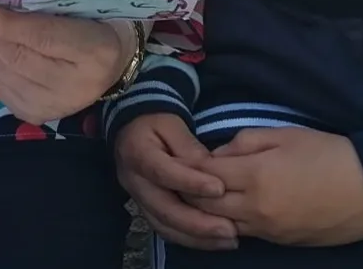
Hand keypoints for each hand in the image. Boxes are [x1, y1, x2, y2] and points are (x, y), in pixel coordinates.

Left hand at [0, 0, 133, 123]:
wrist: (112, 65)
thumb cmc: (94, 25)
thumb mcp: (78, 7)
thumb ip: (44, 6)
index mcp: (93, 51)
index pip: (40, 38)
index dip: (3, 24)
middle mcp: (74, 86)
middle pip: (15, 56)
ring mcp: (53, 107)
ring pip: (2, 73)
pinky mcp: (35, 115)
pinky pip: (0, 86)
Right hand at [115, 114, 237, 250]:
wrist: (132, 126)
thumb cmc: (156, 121)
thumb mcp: (173, 123)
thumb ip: (189, 147)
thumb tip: (210, 170)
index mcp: (137, 153)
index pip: (164, 173)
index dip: (191, 182)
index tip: (220, 189)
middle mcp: (133, 181)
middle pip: (164, 209)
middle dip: (198, 223)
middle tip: (230, 229)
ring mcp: (138, 199)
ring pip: (165, 226)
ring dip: (197, 237)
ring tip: (228, 239)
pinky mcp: (146, 209)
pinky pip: (166, 230)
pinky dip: (190, 239)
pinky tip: (213, 241)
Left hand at [191, 128, 362, 246]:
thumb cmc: (327, 153)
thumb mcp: (285, 135)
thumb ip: (245, 142)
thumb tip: (218, 154)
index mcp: (256, 175)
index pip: (206, 176)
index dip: (189, 168)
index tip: (179, 159)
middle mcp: (256, 208)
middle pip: (207, 206)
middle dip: (191, 193)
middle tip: (183, 180)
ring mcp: (267, 230)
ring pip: (222, 225)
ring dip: (208, 212)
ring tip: (201, 196)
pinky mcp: (279, 242)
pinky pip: (244, 233)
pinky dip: (230, 223)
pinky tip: (228, 210)